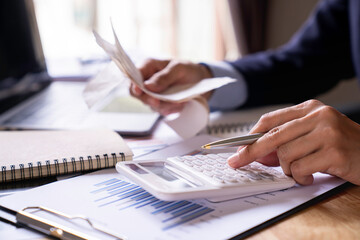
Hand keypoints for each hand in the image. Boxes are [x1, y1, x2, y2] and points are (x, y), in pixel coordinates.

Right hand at [130, 58, 212, 115]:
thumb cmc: (188, 69)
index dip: (134, 84)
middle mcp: (147, 80)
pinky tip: (180, 103)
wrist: (200, 81)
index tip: (140, 91)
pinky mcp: (159, 104)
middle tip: (158, 102)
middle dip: (148, 99)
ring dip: (164, 105)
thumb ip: (164, 76)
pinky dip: (171, 108)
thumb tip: (148, 86)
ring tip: (179, 100)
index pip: (133, 75)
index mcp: (148, 66)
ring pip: (149, 104)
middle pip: (136, 93)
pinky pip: (160, 110)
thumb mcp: (179, 68)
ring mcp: (152, 94)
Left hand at [227, 99, 359, 185]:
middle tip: (237, 162)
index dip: (251, 135)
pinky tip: (311, 175)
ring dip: (287, 169)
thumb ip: (288, 142)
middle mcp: (318, 116)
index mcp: (310, 108)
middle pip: (272, 135)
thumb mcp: (314, 137)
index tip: (237, 147)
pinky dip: (300, 176)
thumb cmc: (343, 146)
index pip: (271, 119)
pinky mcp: (334, 150)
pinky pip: (300, 168)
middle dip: (250, 152)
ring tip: (301, 171)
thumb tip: (259, 154)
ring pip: (285, 154)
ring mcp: (327, 132)